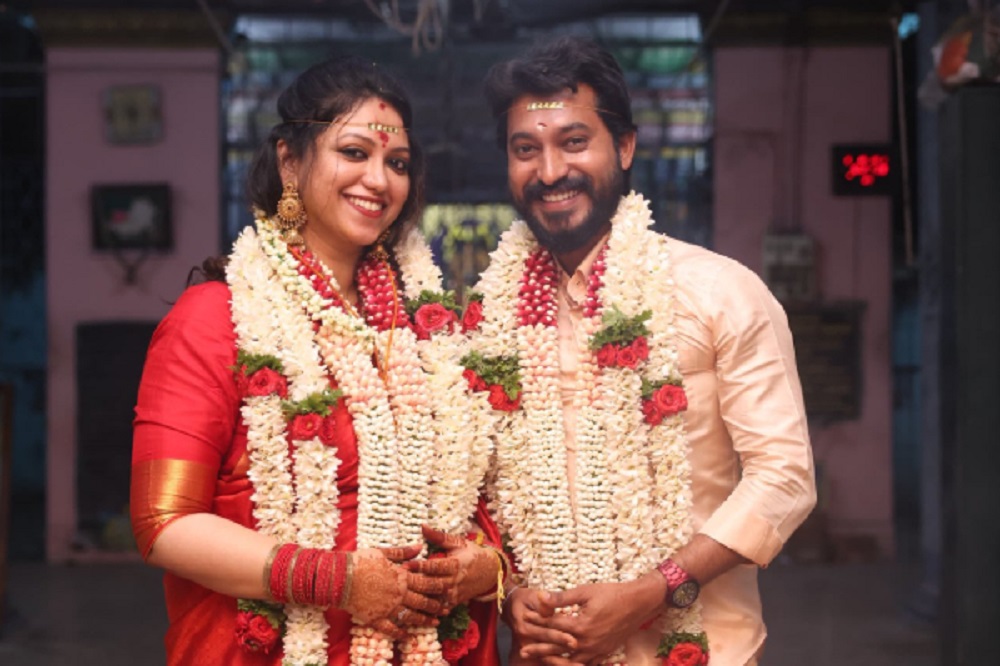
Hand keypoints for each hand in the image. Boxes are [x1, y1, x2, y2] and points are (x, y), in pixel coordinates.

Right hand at [340, 545, 451, 639]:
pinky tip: (407, 637)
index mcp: (401, 577)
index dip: (438, 587)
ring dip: (424, 621)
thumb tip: (421, 547)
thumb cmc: (361, 561)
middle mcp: (397, 594)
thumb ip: (404, 552)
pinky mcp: (375, 618)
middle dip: (435, 606)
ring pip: (410, 616)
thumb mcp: (384, 553)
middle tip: (446, 610)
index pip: (425, 583)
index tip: (448, 590)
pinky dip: (400, 633)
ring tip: (434, 624)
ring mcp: (387, 608)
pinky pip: (391, 629)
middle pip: (422, 602)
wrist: (339, 577)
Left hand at [404, 525, 499, 608]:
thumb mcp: (458, 542)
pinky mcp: (454, 603)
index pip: (436, 566)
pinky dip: (427, 610)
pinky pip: (439, 608)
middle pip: (433, 584)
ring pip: (435, 599)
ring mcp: (454, 594)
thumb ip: (439, 536)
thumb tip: (422, 526)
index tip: (406, 564)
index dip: (421, 566)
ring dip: (419, 599)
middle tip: (398, 581)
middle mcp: (455, 581)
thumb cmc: (471, 553)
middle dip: (416, 583)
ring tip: (402, 597)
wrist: (490, 572)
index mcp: (455, 564)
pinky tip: (413, 611)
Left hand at [518, 573, 665, 665]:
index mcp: (580, 625)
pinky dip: (573, 665)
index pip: (552, 625)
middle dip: (538, 649)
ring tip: (541, 660)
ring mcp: (596, 651)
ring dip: (554, 660)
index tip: (524, 619)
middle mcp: (587, 642)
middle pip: (557, 648)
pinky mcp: (604, 653)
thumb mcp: (585, 591)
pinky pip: (586, 665)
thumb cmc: (612, 594)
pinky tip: (566, 663)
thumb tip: (541, 597)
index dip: (537, 621)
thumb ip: (562, 597)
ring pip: (570, 662)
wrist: (638, 603)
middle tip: (522, 650)